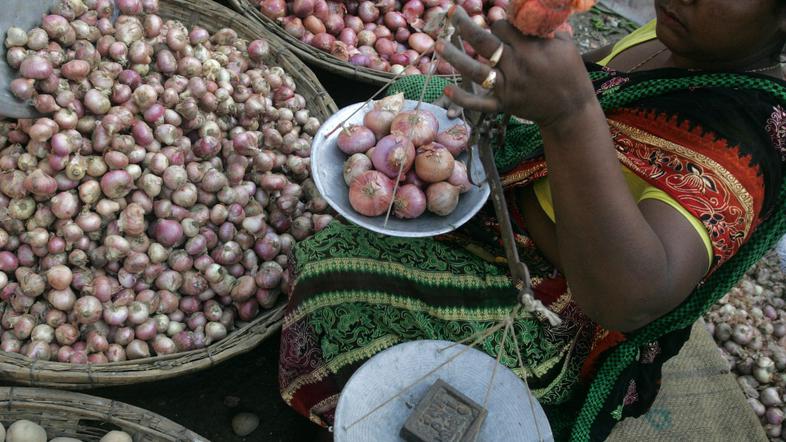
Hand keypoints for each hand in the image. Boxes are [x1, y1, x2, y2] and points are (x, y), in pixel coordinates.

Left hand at [436, 7, 596, 126]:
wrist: (571, 108)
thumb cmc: (570, 72)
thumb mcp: (564, 44)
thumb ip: (544, 28)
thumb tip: (529, 11)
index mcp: (530, 49)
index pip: (503, 28)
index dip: (496, 21)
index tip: (494, 20)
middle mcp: (515, 66)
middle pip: (484, 43)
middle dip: (465, 26)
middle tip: (452, 13)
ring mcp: (507, 87)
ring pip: (475, 70)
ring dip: (455, 57)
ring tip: (439, 44)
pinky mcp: (503, 104)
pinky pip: (479, 103)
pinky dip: (462, 98)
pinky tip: (446, 89)